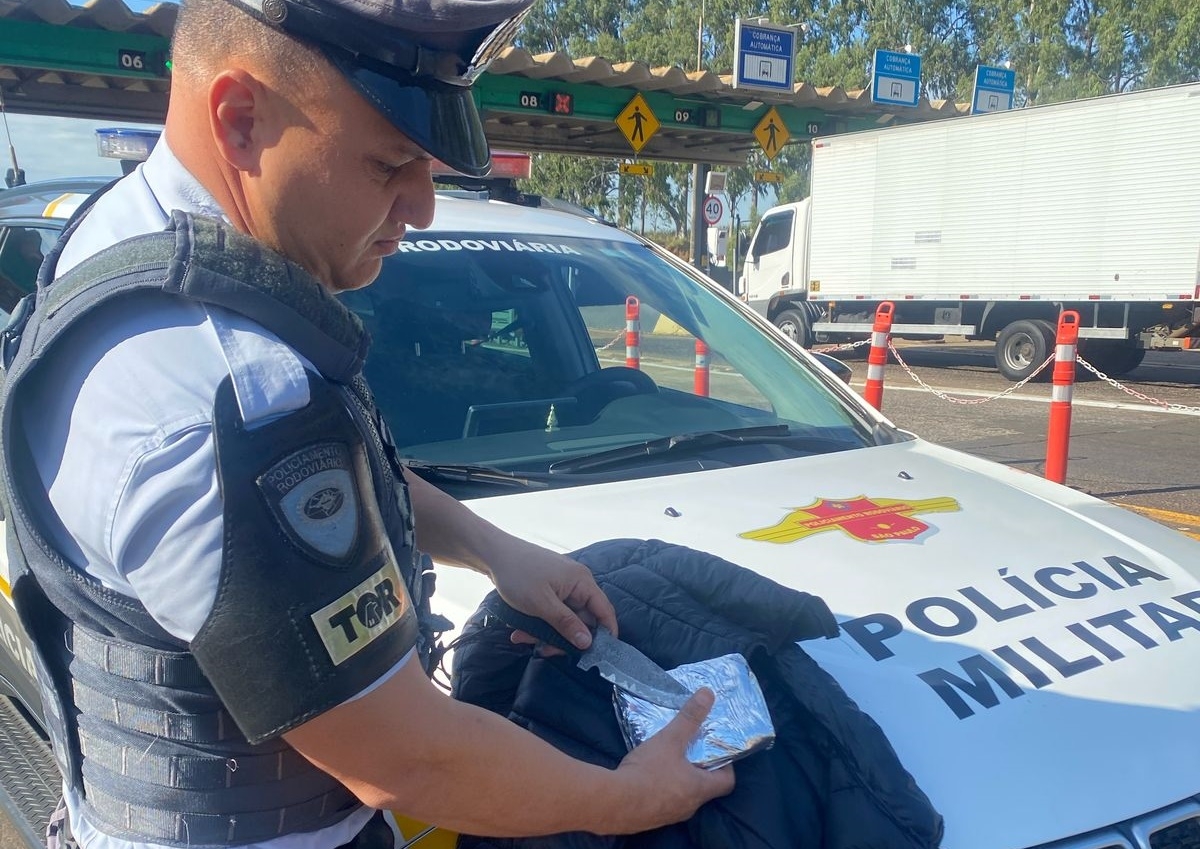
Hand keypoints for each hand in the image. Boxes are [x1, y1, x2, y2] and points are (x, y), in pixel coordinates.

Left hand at [487, 536, 617, 650]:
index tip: (598, 656)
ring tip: (521, 637)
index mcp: (582, 582)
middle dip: (563, 638)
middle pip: (581, 620)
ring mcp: (562, 587)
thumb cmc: (518, 575)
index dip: (606, 634)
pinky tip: (520, 631)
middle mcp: (576, 584)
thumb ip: (567, 624)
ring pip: (563, 619)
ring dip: (545, 633)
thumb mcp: (542, 604)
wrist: (492, 554)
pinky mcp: (549, 590)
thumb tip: (588, 643)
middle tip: (543, 650)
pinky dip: (539, 623)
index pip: (604, 611)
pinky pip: (551, 613)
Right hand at [610, 688, 735, 831]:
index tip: (716, 750)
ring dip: (679, 779)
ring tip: (668, 759)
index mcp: (699, 789)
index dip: (726, 765)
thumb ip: (689, 718)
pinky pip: (662, 802)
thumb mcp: (670, 739)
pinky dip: (660, 789)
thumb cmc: (648, 772)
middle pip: (704, 788)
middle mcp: (690, 807)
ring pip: (683, 796)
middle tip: (691, 750)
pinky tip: (646, 776)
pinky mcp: (651, 819)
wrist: (614, 803)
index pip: (727, 782)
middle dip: (699, 769)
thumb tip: (709, 694)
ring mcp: (670, 816)